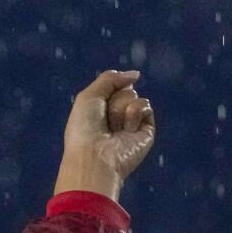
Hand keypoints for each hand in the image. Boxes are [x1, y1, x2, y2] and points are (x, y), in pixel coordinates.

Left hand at [51, 68, 157, 201]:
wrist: (96, 156)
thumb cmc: (85, 128)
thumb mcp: (89, 96)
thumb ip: (110, 79)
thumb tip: (136, 75)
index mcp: (100, 110)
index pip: (112, 86)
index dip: (107, 89)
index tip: (98, 103)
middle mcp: (117, 116)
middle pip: (123, 90)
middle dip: (113, 101)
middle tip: (105, 121)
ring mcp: (132, 123)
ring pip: (134, 96)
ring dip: (121, 109)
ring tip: (114, 128)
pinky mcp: (146, 130)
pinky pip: (145, 106)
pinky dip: (134, 112)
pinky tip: (127, 129)